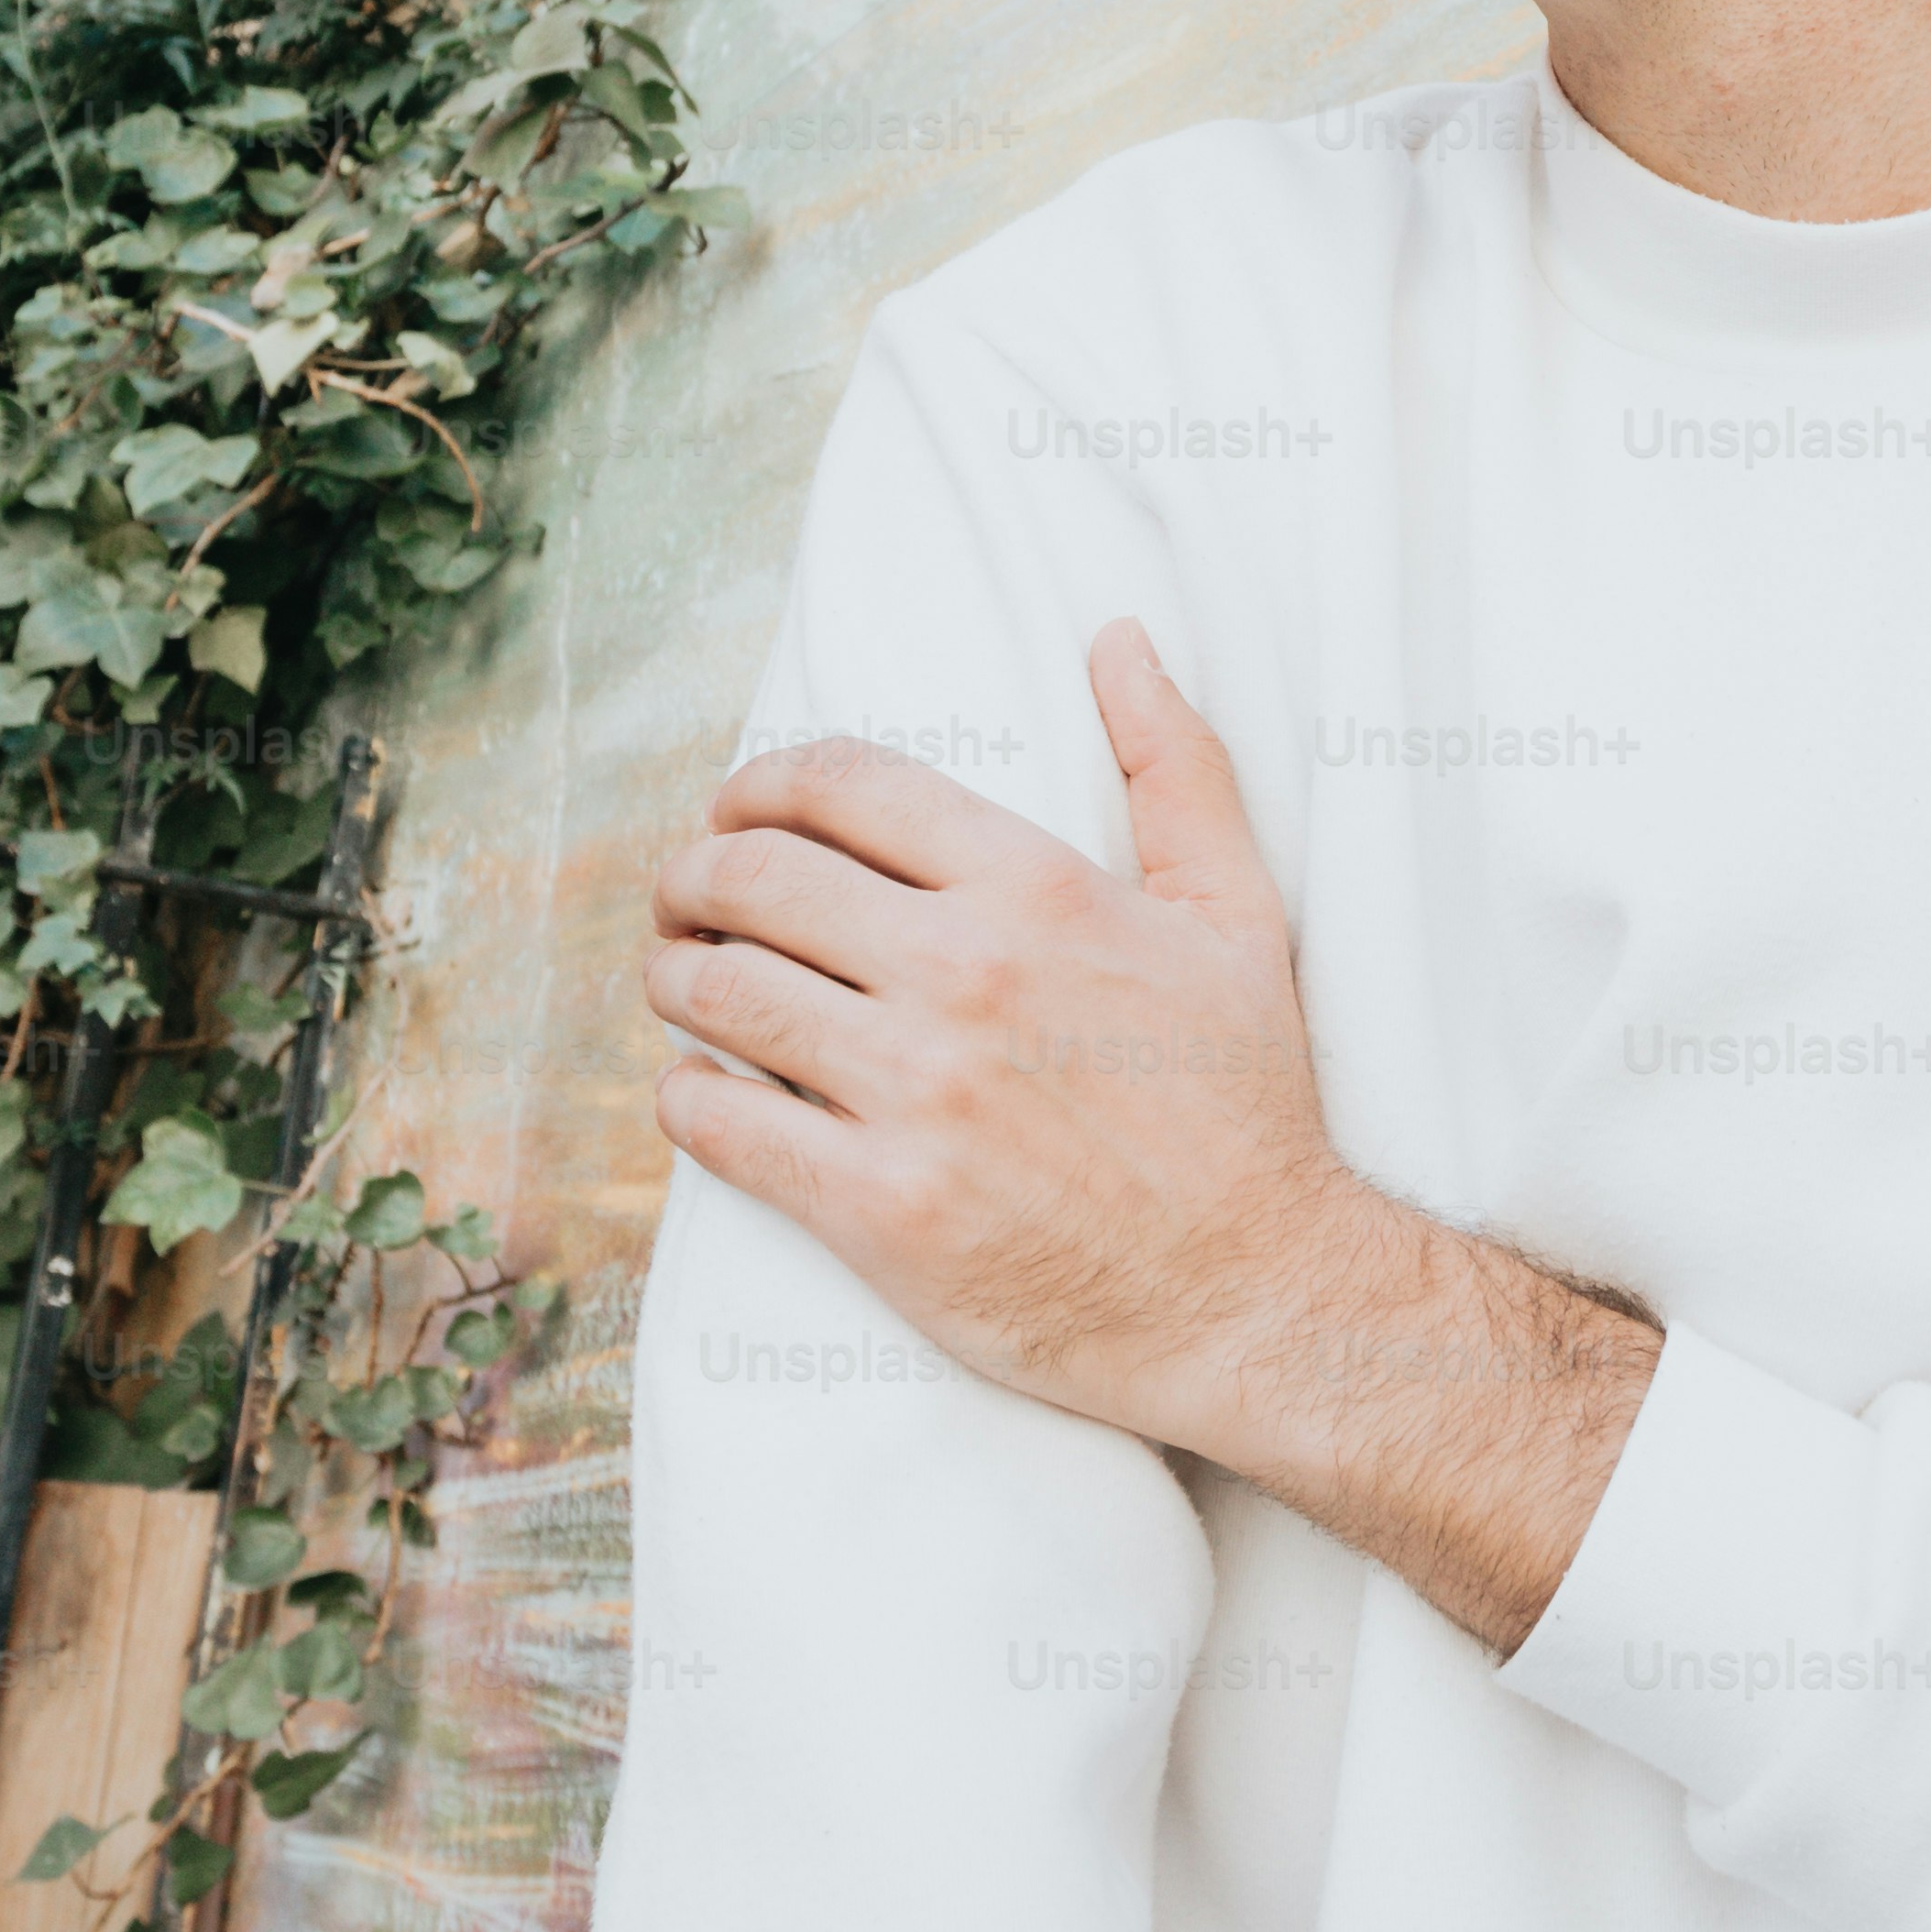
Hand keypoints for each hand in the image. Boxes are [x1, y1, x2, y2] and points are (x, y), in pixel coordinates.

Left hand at [646, 617, 1405, 1466]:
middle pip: (754, 879)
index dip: (759, 785)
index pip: (842, 786)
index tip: (737, 810)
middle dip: (693, 875)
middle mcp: (964, 977)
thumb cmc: (1246, 1104)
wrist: (1256, 1293)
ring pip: (719, 994)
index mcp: (1037, 890)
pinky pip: (722, 1125)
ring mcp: (915, 1095)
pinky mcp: (879, 1208)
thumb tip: (1120, 638)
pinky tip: (700, 1090)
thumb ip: (1176, 766)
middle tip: (685, 898)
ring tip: (682, 982)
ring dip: (675, 976)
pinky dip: (686, 1097)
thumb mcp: (1236, 914)